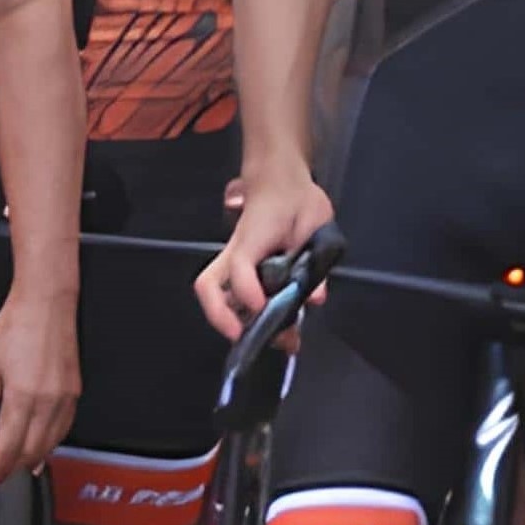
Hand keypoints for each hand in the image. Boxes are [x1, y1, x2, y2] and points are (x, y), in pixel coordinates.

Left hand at [0, 283, 79, 494]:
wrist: (47, 302)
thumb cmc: (16, 325)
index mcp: (23, 396)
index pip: (9, 447)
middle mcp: (48, 402)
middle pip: (32, 451)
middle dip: (13, 468)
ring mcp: (65, 398)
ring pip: (51, 443)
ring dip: (33, 458)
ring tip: (17, 467)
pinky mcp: (75, 392)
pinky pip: (63, 428)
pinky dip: (51, 442)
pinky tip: (42, 445)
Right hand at [200, 163, 335, 337]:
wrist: (282, 183)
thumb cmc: (295, 200)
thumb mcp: (314, 225)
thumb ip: (315, 260)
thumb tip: (316, 296)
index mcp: (252, 240)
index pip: (240, 268)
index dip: (249, 292)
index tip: (266, 309)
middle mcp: (237, 255)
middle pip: (209, 286)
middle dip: (222, 317)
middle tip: (252, 338)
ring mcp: (237, 264)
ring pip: (216, 295)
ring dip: (236, 323)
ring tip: (274, 341)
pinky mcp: (244, 271)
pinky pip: (235, 297)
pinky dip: (250, 318)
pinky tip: (281, 331)